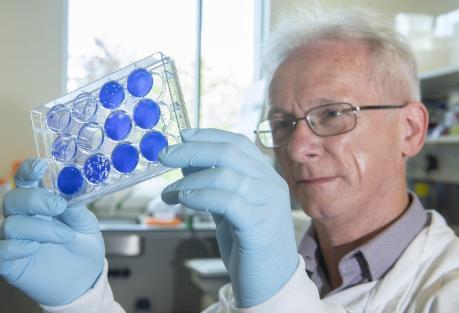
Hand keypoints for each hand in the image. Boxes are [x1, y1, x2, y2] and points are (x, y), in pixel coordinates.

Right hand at [0, 159, 104, 305]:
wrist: (84, 279)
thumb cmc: (84, 247)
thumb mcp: (88, 225)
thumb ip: (77, 210)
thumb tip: (70, 196)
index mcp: (43, 203)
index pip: (26, 181)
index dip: (28, 170)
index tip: (41, 166)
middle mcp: (26, 218)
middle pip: (13, 199)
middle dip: (35, 199)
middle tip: (58, 206)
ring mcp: (16, 239)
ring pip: (11, 224)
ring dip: (40, 228)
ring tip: (65, 236)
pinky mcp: (10, 262)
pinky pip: (0, 250)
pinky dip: (14, 247)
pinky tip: (33, 248)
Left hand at [159, 128, 297, 306]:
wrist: (272, 281)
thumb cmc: (248, 243)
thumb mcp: (229, 206)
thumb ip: (213, 184)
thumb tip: (186, 160)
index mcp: (266, 176)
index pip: (238, 143)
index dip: (208, 135)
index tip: (182, 135)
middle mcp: (270, 185)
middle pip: (230, 153)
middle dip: (193, 150)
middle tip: (166, 155)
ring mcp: (267, 204)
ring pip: (226, 175)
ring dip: (189, 180)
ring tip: (169, 191)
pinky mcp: (258, 226)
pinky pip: (226, 201)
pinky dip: (200, 196)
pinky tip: (184, 200)